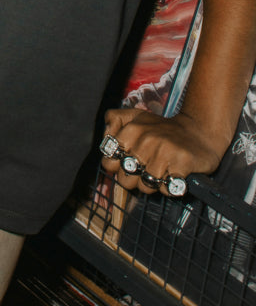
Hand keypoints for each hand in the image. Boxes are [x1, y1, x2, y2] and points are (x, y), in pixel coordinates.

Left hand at [100, 106, 223, 195]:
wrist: (199, 131)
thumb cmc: (162, 129)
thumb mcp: (135, 117)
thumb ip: (114, 120)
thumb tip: (107, 137)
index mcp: (131, 130)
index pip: (109, 163)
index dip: (118, 168)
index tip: (131, 164)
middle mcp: (146, 140)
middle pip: (126, 179)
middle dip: (135, 179)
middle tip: (148, 169)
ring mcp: (164, 151)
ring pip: (145, 186)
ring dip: (153, 184)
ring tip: (162, 171)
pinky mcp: (182, 163)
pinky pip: (166, 189)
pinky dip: (170, 187)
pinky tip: (174, 175)